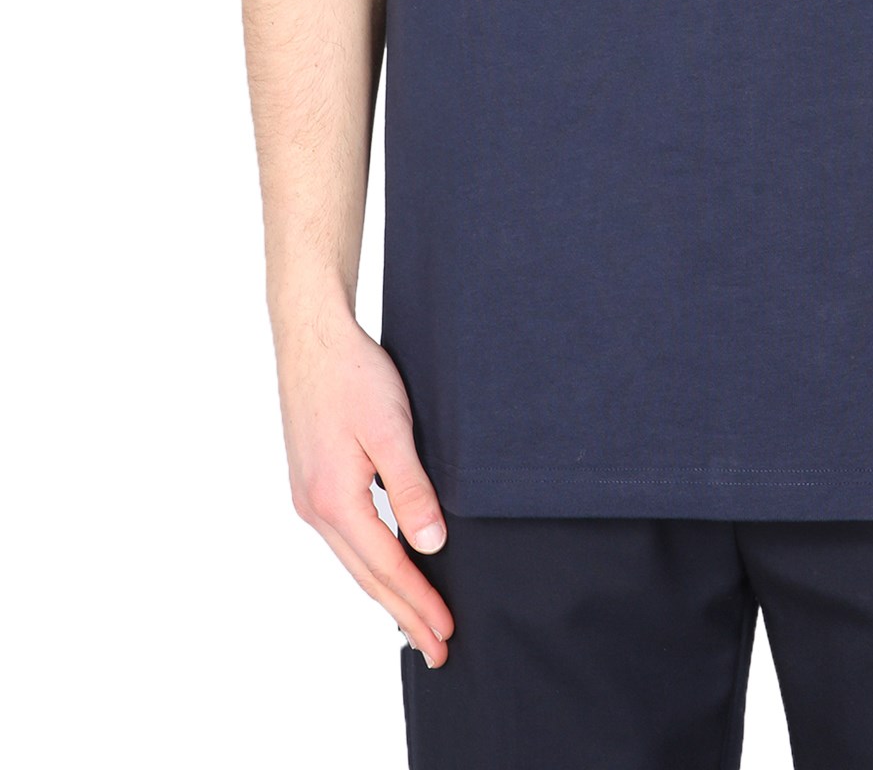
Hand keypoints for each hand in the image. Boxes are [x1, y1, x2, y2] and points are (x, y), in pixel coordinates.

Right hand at [275, 309, 454, 666]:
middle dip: (403, 614)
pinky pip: (345, 539)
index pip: (387, 566)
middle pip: (367, 576)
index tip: (446, 633)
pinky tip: (383, 570)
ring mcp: (309, 497)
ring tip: (414, 623)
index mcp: (335, 500)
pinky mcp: (312, 483)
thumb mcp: (391, 429)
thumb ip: (410, 489)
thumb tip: (431, 545)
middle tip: (437, 650)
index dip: (419, 602)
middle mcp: (315, 508)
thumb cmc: (353, 375)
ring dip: (386, 594)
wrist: (312, 338)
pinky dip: (369, 564)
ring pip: (354, 561)